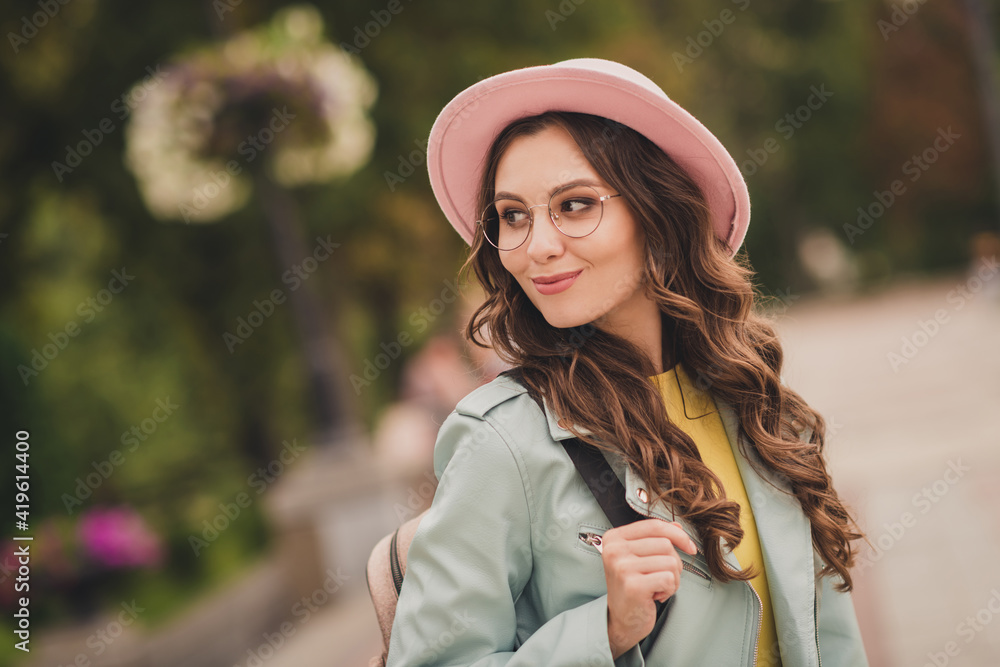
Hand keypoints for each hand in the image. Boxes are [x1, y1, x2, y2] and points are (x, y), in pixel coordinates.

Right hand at [602, 519, 696, 658]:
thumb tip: (678, 526)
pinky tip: (655, 596)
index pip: (654, 525)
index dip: (678, 534)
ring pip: (670, 561)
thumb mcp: (640, 557)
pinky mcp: (633, 585)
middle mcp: (614, 549)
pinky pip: (669, 579)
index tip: (691, 547)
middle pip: (665, 544)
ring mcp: (622, 567)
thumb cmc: (633, 586)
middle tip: (661, 578)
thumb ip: (655, 539)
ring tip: (657, 588)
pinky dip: (669, 589)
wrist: (622, 620)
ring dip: (672, 579)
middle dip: (673, 563)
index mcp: (614, 538)